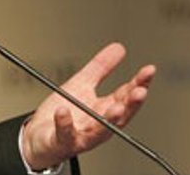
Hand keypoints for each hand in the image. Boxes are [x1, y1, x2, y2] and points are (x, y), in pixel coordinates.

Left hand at [20, 42, 154, 169]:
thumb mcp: (83, 84)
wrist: (40, 137)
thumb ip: (101, 67)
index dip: (139, 83)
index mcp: (105, 110)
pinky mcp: (62, 141)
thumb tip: (119, 48)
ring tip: (117, 107)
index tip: (149, 70)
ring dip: (109, 119)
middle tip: (140, 91)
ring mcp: (82, 135)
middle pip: (120, 115)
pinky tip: (63, 111)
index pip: (127, 96)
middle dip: (132, 104)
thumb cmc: (65, 114)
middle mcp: (99, 125)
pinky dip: (64, 123)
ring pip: (99, 130)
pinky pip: (64, 133)